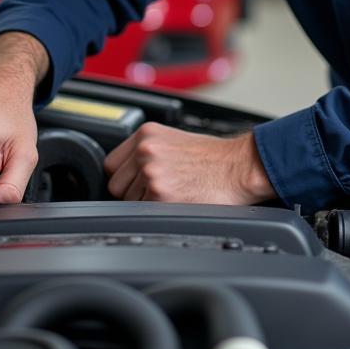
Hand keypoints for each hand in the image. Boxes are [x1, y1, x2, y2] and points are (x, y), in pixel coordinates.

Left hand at [104, 122, 274, 204]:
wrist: (239, 167)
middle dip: (133, 193)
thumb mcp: (174, 140)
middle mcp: (146, 151)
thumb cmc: (214, 157)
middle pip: (116, 186)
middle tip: (159, 190)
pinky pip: (144, 214)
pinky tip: (177, 202)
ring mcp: (152, 173)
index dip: (124, 176)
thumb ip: (147, 151)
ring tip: (173, 193)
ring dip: (146, 204)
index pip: (111, 164)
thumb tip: (127, 171)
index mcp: (146, 134)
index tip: (136, 181)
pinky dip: (158, 214)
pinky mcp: (161, 196)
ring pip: (129, 203)